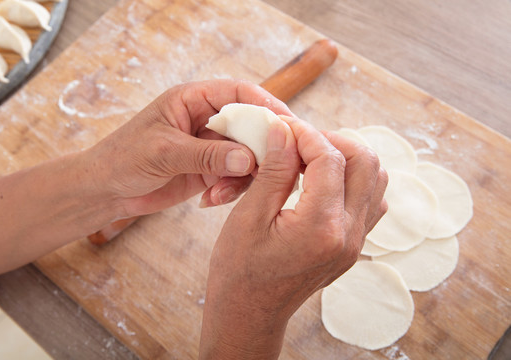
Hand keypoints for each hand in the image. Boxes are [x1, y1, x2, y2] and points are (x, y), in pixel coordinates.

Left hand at [86, 80, 292, 217]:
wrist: (105, 191)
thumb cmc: (124, 158)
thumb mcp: (164, 152)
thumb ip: (207, 154)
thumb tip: (249, 158)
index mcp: (193, 100)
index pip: (239, 94)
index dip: (266, 106)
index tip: (288, 124)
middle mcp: (205, 120)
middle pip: (250, 125)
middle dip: (262, 147)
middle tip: (274, 167)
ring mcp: (210, 147)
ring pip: (247, 154)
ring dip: (244, 175)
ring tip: (221, 192)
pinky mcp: (210, 171)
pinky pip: (236, 177)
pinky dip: (232, 189)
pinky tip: (212, 199)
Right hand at [199, 117, 387, 358]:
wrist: (250, 313)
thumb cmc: (240, 270)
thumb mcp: (249, 216)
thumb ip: (274, 170)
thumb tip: (285, 129)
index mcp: (320, 227)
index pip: (330, 159)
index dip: (306, 134)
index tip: (284, 126)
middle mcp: (348, 234)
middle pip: (366, 162)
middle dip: (334, 140)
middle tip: (300, 140)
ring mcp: (355, 242)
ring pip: (375, 179)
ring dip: (346, 158)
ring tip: (310, 158)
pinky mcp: (353, 246)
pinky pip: (370, 201)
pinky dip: (352, 180)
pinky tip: (322, 182)